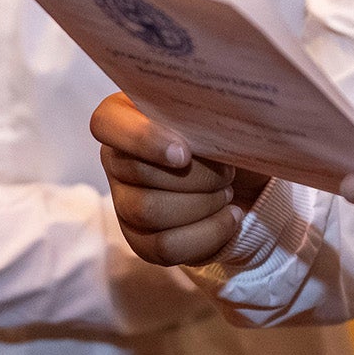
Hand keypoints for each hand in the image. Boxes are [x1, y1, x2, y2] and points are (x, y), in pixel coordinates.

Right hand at [92, 92, 266, 265]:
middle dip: (194, 176)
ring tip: (228, 192)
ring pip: (149, 212)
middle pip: (137, 173)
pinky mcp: (140, 240)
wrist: (247, 176)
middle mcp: (116, 159)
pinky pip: (165, 247)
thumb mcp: (220, 111)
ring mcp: (124, 202)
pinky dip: (207, 233)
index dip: (143, 140)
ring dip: (202, 204)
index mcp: (126, 115)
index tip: (185, 154)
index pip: (106, 123)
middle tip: (228, 171)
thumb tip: (209, 122)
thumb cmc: (227, 134)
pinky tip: (230, 217)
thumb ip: (204, 107)